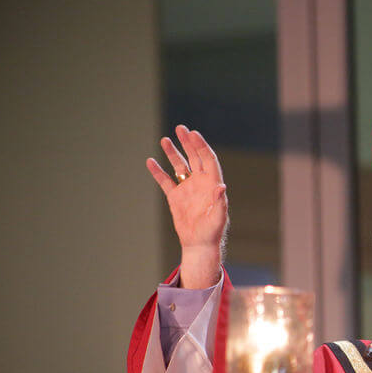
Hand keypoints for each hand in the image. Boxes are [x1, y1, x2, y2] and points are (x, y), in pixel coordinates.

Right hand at [146, 125, 227, 288]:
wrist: (199, 244)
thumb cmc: (212, 232)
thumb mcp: (218, 217)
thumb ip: (220, 201)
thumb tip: (221, 186)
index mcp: (212, 183)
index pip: (207, 159)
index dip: (201, 145)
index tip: (193, 133)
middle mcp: (200, 183)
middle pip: (194, 157)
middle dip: (188, 142)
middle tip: (180, 128)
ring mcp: (187, 188)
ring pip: (179, 166)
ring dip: (173, 153)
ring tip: (165, 139)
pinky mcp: (175, 197)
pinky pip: (165, 181)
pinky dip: (158, 171)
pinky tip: (150, 161)